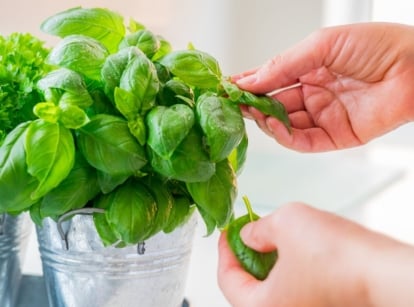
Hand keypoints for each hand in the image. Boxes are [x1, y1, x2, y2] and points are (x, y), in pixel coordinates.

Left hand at [217, 202, 413, 306]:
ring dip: (265, 261)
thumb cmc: (336, 255)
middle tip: (247, 232)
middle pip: (248, 287)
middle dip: (245, 255)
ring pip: (271, 288)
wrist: (381, 270)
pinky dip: (285, 268)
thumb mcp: (284, 223)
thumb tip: (248, 235)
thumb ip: (258, 229)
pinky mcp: (319, 304)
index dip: (224, 250)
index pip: (228, 280)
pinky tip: (292, 248)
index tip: (228, 232)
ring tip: (270, 236)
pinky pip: (291, 289)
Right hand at [234, 23, 413, 151]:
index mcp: (309, 68)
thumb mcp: (322, 45)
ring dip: (265, 121)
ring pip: (284, 124)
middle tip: (233, 103)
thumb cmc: (377, 45)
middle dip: (252, 104)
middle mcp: (313, 93)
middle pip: (273, 104)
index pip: (271, 79)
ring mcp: (323, 116)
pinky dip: (285, 137)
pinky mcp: (335, 136)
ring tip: (252, 113)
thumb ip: (284, 64)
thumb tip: (249, 80)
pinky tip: (273, 126)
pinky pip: (304, 141)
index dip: (249, 83)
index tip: (226, 86)